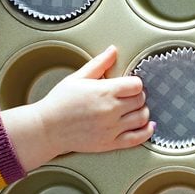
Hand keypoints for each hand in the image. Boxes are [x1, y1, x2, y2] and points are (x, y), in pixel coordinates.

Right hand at [1, 45, 153, 170]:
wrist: (46, 129)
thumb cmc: (59, 102)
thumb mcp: (77, 77)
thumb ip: (99, 64)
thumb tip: (113, 50)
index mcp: (104, 92)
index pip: (136, 85)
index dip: (135, 83)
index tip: (130, 85)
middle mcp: (110, 110)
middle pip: (140, 100)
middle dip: (139, 96)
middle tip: (132, 96)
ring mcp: (111, 128)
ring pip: (142, 118)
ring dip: (143, 112)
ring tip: (135, 109)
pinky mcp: (110, 143)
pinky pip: (137, 139)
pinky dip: (147, 132)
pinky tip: (148, 126)